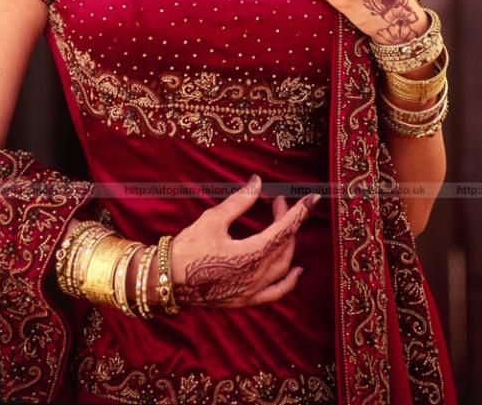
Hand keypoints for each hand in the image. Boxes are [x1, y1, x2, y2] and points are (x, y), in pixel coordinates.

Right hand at [169, 175, 319, 307]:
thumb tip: (256, 182)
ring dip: (288, 244)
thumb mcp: (213, 220)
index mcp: (249, 255)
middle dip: (287, 221)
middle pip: (284, 246)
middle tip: (278, 203)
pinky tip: (296, 272)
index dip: (299, 212)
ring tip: (284, 226)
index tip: (313, 198)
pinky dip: (289, 282)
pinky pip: (275, 292)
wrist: (168, 280)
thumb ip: (239, 202)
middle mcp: (255, 276)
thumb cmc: (188, 248)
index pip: (284, 230)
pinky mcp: (245, 300)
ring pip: (283, 266)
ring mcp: (252, 291)